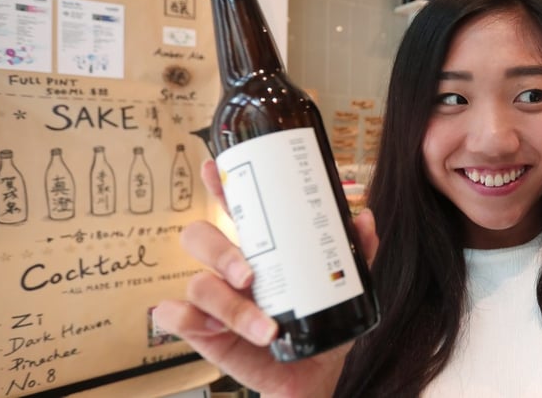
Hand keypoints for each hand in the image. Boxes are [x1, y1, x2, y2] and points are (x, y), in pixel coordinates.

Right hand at [152, 160, 378, 396]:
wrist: (314, 373)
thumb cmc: (322, 321)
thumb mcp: (345, 285)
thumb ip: (358, 252)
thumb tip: (364, 218)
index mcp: (261, 248)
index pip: (234, 208)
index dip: (220, 185)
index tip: (213, 169)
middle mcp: (230, 268)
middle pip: (201, 237)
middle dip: (221, 251)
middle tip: (250, 275)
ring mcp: (214, 299)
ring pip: (198, 284)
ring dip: (230, 306)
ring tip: (266, 328)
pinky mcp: (204, 332)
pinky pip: (176, 318)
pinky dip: (186, 320)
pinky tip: (212, 330)